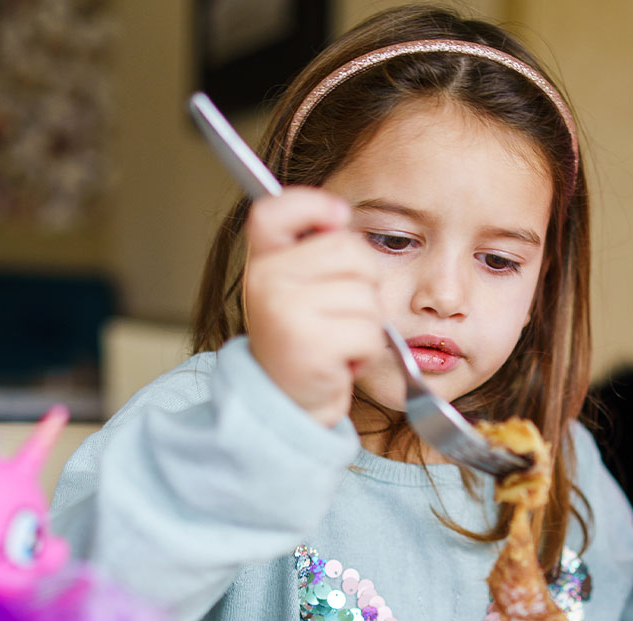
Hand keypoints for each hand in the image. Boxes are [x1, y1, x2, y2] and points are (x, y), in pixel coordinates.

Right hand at [244, 187, 384, 426]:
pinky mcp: (311, 345)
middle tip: (337, 312)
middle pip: (350, 250)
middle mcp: (266, 281)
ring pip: (367, 296)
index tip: (337, 215)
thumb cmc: (301, 341)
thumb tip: (340, 214)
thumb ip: (312, 248)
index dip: (312, 203)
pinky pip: (370, 332)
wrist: (287, 404)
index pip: (275, 210)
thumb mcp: (295, 287)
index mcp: (262, 262)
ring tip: (335, 340)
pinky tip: (339, 360)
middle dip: (362, 283)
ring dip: (365, 324)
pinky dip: (366, 351)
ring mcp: (286, 312)